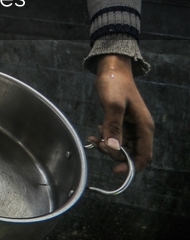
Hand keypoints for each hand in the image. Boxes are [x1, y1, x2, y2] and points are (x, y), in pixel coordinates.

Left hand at [89, 54, 153, 174]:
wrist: (111, 68)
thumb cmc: (115, 83)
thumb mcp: (113, 105)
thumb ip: (113, 126)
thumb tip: (114, 147)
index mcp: (144, 127)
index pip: (144, 156)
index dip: (132, 167)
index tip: (116, 171)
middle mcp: (140, 129)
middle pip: (131, 153)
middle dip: (115, 154)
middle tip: (99, 145)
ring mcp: (131, 126)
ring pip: (122, 147)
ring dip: (108, 146)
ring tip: (94, 138)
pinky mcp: (122, 122)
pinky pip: (116, 137)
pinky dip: (106, 138)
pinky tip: (95, 134)